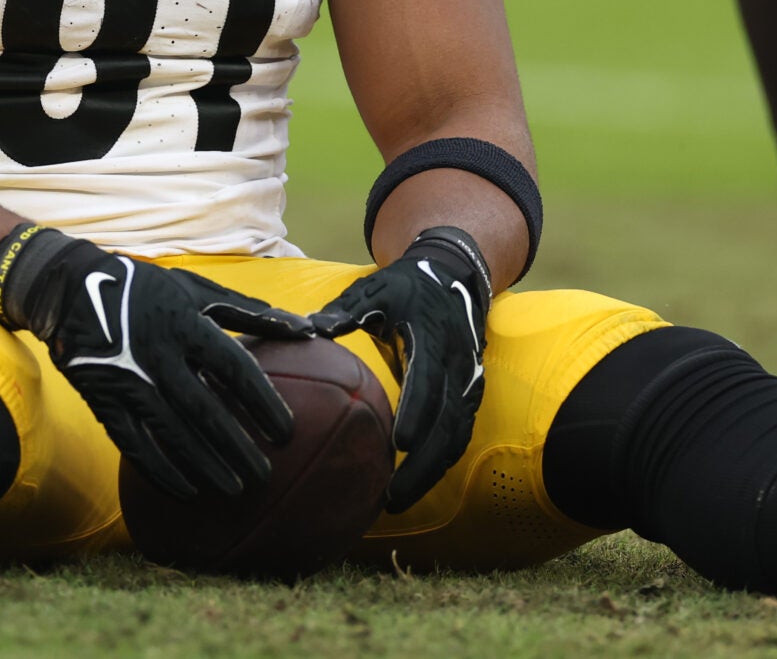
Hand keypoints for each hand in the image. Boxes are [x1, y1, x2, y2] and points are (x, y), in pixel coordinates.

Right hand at [0, 226, 312, 499]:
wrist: (69, 290)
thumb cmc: (145, 289)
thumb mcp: (195, 290)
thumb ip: (248, 310)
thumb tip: (302, 329)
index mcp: (184, 323)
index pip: (234, 369)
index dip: (263, 403)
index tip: (286, 433)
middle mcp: (158, 354)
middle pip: (205, 411)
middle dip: (237, 447)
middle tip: (264, 474)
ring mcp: (128, 381)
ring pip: (172, 434)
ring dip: (206, 465)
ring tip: (235, 488)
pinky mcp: (104, 401)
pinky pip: (135, 445)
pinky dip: (162, 471)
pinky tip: (188, 489)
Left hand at [308, 227, 490, 511]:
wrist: (455, 276)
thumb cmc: (407, 287)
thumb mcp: (375, 289)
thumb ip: (344, 310)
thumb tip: (306, 327)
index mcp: (434, 336)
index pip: (428, 379)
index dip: (417, 411)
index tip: (399, 442)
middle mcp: (458, 363)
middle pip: (447, 421)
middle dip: (423, 462)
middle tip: (392, 494)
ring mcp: (468, 382)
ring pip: (456, 435)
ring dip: (431, 471)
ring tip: (397, 501)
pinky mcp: (470, 394)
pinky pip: (459, 434)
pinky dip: (440, 462)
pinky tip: (415, 484)